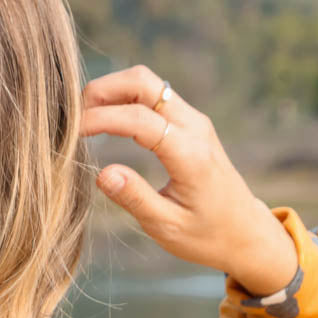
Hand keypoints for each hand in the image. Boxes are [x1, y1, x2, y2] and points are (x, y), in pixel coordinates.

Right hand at [80, 65, 299, 297]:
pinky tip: (104, 119)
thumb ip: (134, 198)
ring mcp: (193, 121)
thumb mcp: (167, 227)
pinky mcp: (189, 124)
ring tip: (83, 117)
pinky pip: (153, 97)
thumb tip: (102, 173)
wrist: (245, 231)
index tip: (71, 133)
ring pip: (148, 83)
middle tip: (73, 114)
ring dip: (112, 91)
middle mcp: (194, 127)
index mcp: (190, 154)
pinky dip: (125, 100)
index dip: (101, 120)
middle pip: (143, 81)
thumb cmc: (207, 236)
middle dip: (104, 89)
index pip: (138, 120)